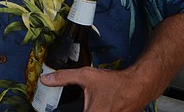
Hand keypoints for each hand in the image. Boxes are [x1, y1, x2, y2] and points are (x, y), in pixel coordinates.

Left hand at [39, 66, 154, 111]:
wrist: (139, 86)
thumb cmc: (114, 83)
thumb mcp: (86, 76)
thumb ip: (63, 78)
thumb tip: (45, 80)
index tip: (57, 110)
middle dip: (76, 109)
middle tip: (82, 103)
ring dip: (89, 110)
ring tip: (89, 104)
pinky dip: (97, 110)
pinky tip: (95, 107)